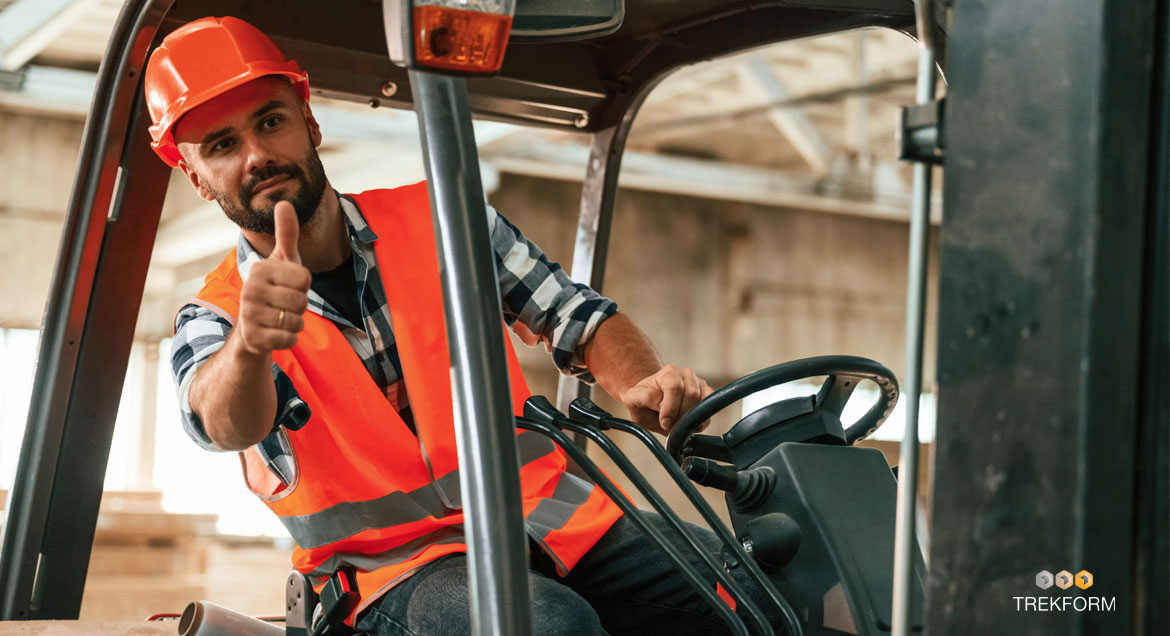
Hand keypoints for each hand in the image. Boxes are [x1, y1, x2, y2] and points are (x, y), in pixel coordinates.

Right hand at [236, 201, 310, 354]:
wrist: (251, 326)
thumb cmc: (274, 288)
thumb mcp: (282, 260)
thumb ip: (286, 234)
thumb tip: (284, 202)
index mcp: (260, 269)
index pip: (305, 278)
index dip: (304, 286)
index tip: (288, 286)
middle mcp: (250, 290)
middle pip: (302, 301)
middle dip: (300, 306)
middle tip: (284, 304)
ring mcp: (249, 315)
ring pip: (297, 322)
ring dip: (295, 323)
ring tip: (279, 317)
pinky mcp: (253, 338)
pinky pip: (289, 339)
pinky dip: (289, 338)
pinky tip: (275, 332)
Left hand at [618, 364, 713, 434]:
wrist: (652, 404)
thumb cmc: (643, 402)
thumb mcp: (633, 399)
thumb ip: (643, 397)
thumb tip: (660, 402)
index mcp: (669, 372)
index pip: (675, 387)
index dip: (670, 409)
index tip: (664, 422)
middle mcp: (686, 374)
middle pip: (691, 395)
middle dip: (680, 415)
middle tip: (670, 425)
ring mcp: (699, 384)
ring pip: (702, 402)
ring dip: (689, 419)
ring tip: (677, 424)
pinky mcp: (708, 395)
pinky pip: (710, 409)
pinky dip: (700, 421)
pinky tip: (688, 425)